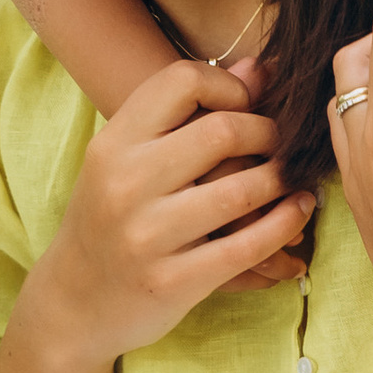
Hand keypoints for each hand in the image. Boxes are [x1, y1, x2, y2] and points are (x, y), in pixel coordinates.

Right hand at [39, 58, 314, 358]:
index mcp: (113, 144)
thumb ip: (187, 114)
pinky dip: (286, 224)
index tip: (244, 106)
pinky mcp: (173, 282)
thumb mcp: (127, 161)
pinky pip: (249, 246)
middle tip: (279, 143)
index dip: (227, 86)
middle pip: (223, 131)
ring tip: (295, 177)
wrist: (72, 304)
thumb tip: (257, 67)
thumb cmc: (109, 221)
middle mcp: (125, 184)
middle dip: (267, 133)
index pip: (182, 81)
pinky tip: (299, 211)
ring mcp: (147, 236)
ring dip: (283, 180)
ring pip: (244, 189)